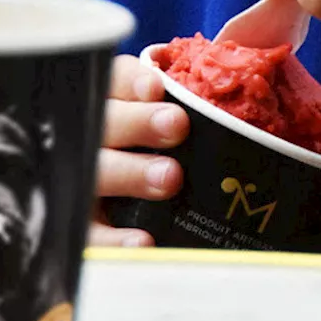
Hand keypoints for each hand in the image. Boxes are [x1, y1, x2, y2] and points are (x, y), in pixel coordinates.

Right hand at [90, 55, 189, 246]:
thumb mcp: (172, 129)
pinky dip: (114, 239)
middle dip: (138, 122)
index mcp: (113, 105)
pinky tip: (143, 239)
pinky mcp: (83, 228)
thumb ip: (189, 113)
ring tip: (169, 177)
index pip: (114, 81)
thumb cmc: (165, 156)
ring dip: (131, 172)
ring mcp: (82, 183)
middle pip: (103, 122)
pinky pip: (90, 234)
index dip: (131, 82)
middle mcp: (92, 140)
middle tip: (176, 125)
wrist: (130, 219)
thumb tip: (238, 108)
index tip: (156, 87)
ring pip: (96, 171)